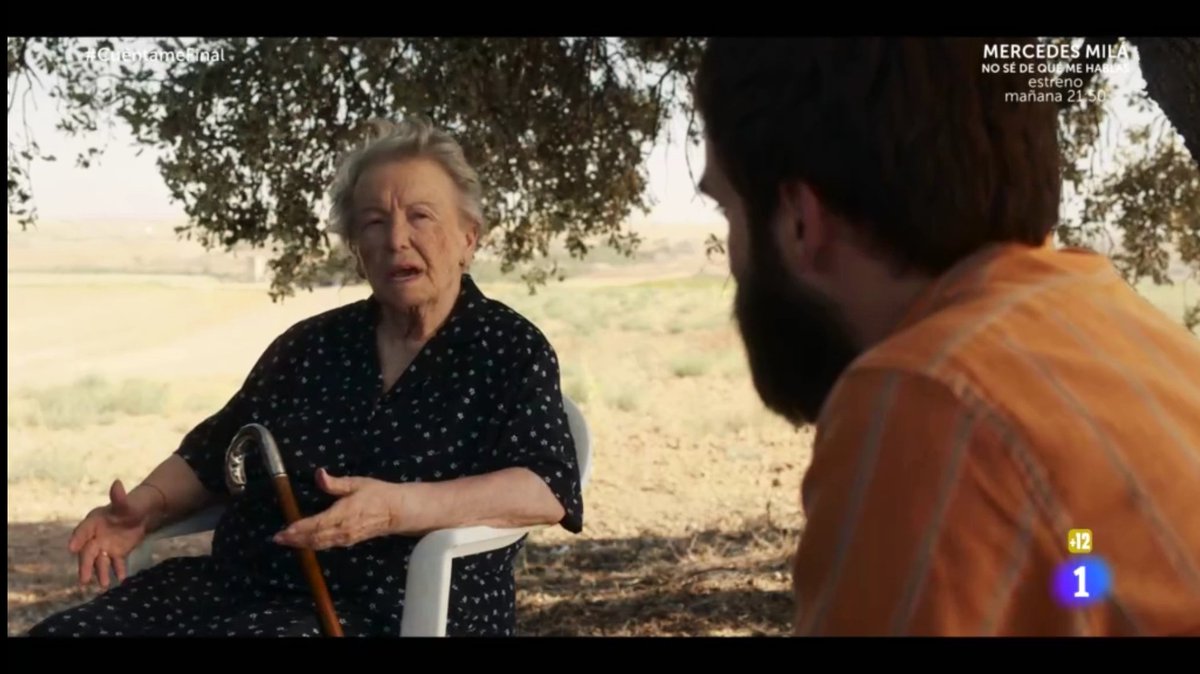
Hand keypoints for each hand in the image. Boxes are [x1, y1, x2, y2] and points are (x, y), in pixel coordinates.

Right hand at [68, 480, 153, 588]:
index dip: (77, 538)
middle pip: (87, 552)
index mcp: (93, 522)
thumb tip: (117, 483)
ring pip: (100, 562)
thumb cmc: (129, 506)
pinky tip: (122, 579)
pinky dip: (118, 571)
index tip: (72, 548)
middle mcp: (95, 537)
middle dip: (85, 566)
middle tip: (84, 580)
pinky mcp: (116, 554)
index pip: (82, 531)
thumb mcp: (126, 503)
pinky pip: (116, 564)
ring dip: (101, 573)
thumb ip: (120, 497)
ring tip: (105, 585)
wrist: (141, 514)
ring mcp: (104, 547)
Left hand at [273, 468, 402, 550]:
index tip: (285, 530)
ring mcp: (346, 538)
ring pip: (320, 543)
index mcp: (345, 512)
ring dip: (301, 543)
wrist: (397, 511)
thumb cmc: (377, 494)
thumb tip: (319, 474)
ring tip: (286, 541)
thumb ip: (335, 483)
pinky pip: (326, 544)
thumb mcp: (357, 483)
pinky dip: (312, 544)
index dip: (300, 528)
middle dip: (295, 539)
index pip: (318, 523)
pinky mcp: (348, 542)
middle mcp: (344, 529)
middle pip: (315, 538)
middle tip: (277, 538)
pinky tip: (303, 542)